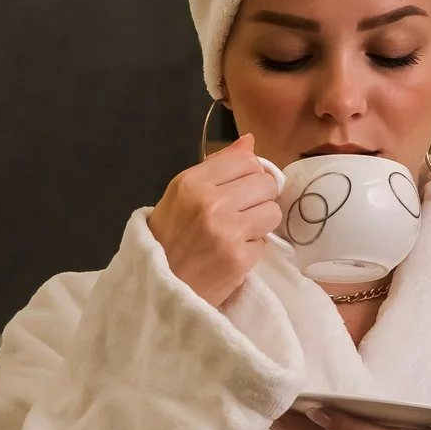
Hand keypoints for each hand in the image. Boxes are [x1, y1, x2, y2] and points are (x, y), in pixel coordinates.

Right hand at [147, 134, 282, 308]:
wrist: (158, 289)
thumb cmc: (168, 239)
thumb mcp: (181, 195)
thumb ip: (216, 167)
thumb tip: (249, 141)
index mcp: (191, 182)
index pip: (246, 160)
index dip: (249, 174)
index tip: (240, 189)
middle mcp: (209, 202)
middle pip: (265, 183)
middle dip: (259, 198)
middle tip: (241, 214)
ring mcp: (225, 230)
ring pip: (272, 211)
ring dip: (260, 223)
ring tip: (239, 233)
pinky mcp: (238, 258)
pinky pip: (265, 242)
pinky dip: (253, 248)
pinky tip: (233, 253)